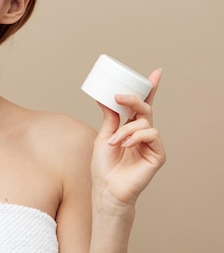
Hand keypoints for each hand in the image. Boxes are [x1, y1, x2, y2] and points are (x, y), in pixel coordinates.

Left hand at [91, 69, 165, 210]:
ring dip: (125, 130)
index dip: (150, 89)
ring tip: (114, 142)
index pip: (142, 105)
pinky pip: (151, 135)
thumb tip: (105, 96)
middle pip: (145, 108)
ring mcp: (151, 144)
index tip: (156, 73)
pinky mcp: (158, 154)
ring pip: (144, 122)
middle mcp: (143, 133)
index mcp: (130, 127)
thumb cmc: (103, 166)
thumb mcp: (103, 136)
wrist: (106, 188)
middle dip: (134, 99)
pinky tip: (125, 145)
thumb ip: (109, 117)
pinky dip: (136, 137)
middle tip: (119, 96)